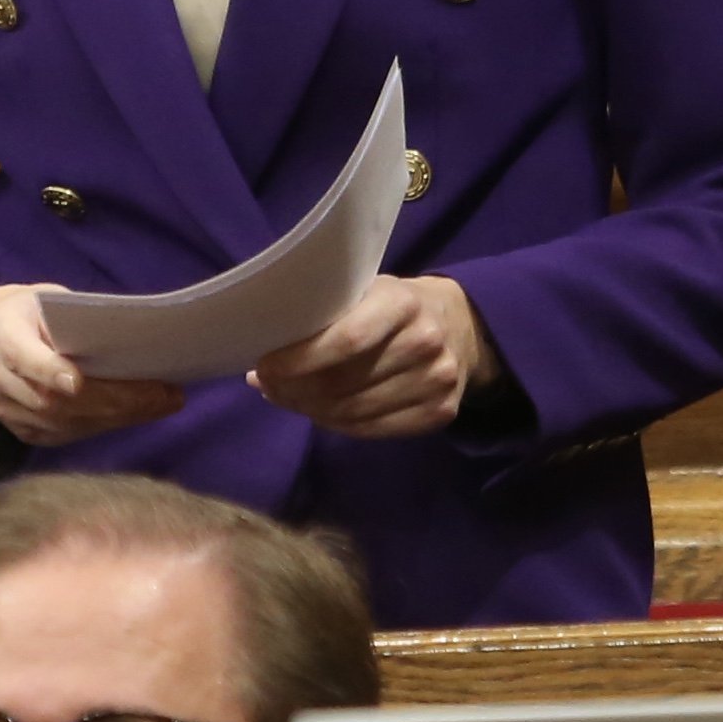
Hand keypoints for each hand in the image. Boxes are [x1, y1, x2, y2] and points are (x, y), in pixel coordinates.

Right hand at [0, 283, 183, 448]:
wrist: (4, 332)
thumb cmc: (41, 311)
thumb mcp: (56, 300)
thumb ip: (82, 322)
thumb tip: (140, 346)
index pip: (20, 355)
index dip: (48, 371)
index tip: (78, 382)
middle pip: (48, 398)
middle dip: (110, 400)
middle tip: (161, 394)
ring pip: (58, 423)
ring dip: (114, 417)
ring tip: (159, 403)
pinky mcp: (16, 428)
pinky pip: (60, 435)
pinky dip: (101, 426)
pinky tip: (133, 414)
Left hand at [252, 275, 501, 439]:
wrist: (461, 325)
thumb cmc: (395, 306)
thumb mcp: (366, 291)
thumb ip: (324, 319)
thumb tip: (260, 367)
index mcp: (402, 302)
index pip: (345, 340)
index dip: (299, 360)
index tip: (264, 367)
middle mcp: (425, 342)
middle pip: (343, 383)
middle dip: (295, 390)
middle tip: (268, 386)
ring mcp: (437, 381)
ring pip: (353, 412)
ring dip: (311, 410)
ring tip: (290, 398)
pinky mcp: (440, 413)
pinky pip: (372, 430)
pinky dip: (338, 426)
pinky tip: (321, 412)